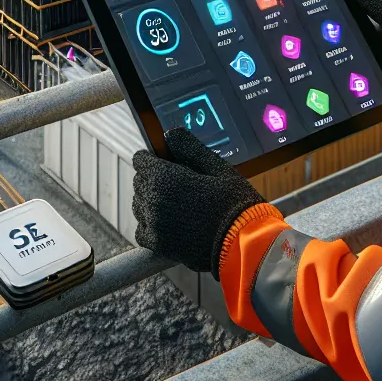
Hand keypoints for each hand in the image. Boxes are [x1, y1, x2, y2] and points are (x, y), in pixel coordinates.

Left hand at [132, 128, 264, 276]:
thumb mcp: (217, 168)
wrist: (242, 244)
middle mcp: (153, 200)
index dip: (152, 159)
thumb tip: (171, 134)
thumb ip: (190, 148)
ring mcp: (154, 224)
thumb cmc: (234, 204)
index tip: (163, 162)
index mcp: (165, 177)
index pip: (141, 161)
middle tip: (177, 183)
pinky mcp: (158, 245)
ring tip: (175, 204)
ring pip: (139, 205)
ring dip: (151, 201)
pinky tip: (168, 222)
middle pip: (140, 182)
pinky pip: (141, 230)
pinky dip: (150, 225)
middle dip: (153, 179)